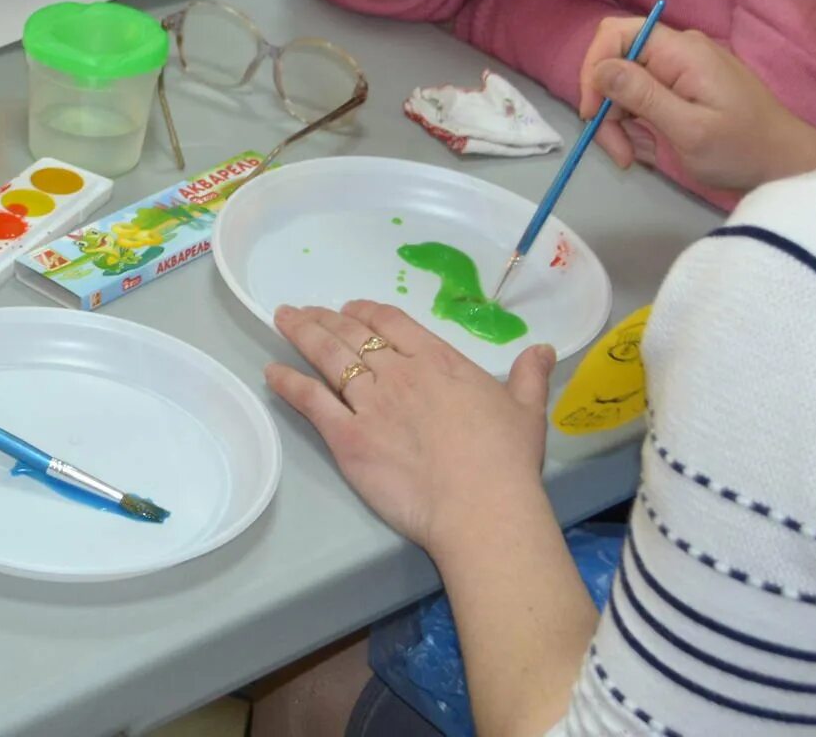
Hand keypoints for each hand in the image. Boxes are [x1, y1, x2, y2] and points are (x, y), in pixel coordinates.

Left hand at [266, 301, 554, 553]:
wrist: (482, 505)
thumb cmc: (507, 461)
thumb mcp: (527, 410)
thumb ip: (529, 376)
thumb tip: (543, 348)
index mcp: (439, 361)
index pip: (392, 323)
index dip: (366, 312)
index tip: (351, 309)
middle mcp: (399, 373)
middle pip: (352, 335)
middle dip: (324, 318)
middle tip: (303, 310)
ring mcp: (370, 403)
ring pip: (328, 358)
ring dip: (302, 336)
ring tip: (283, 321)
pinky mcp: (348, 437)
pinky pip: (311, 402)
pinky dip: (289, 383)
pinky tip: (272, 372)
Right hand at [578, 18, 815, 193]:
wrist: (785, 165)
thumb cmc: (742, 149)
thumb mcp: (689, 129)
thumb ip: (643, 96)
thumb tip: (600, 69)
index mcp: (680, 51)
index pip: (614, 35)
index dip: (594, 70)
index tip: (594, 115)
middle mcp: (678, 50)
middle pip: (617, 62)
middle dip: (606, 105)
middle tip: (618, 151)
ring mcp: (682, 68)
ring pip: (626, 83)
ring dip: (620, 121)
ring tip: (634, 156)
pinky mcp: (684, 87)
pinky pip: (645, 96)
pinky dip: (637, 123)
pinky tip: (649, 148)